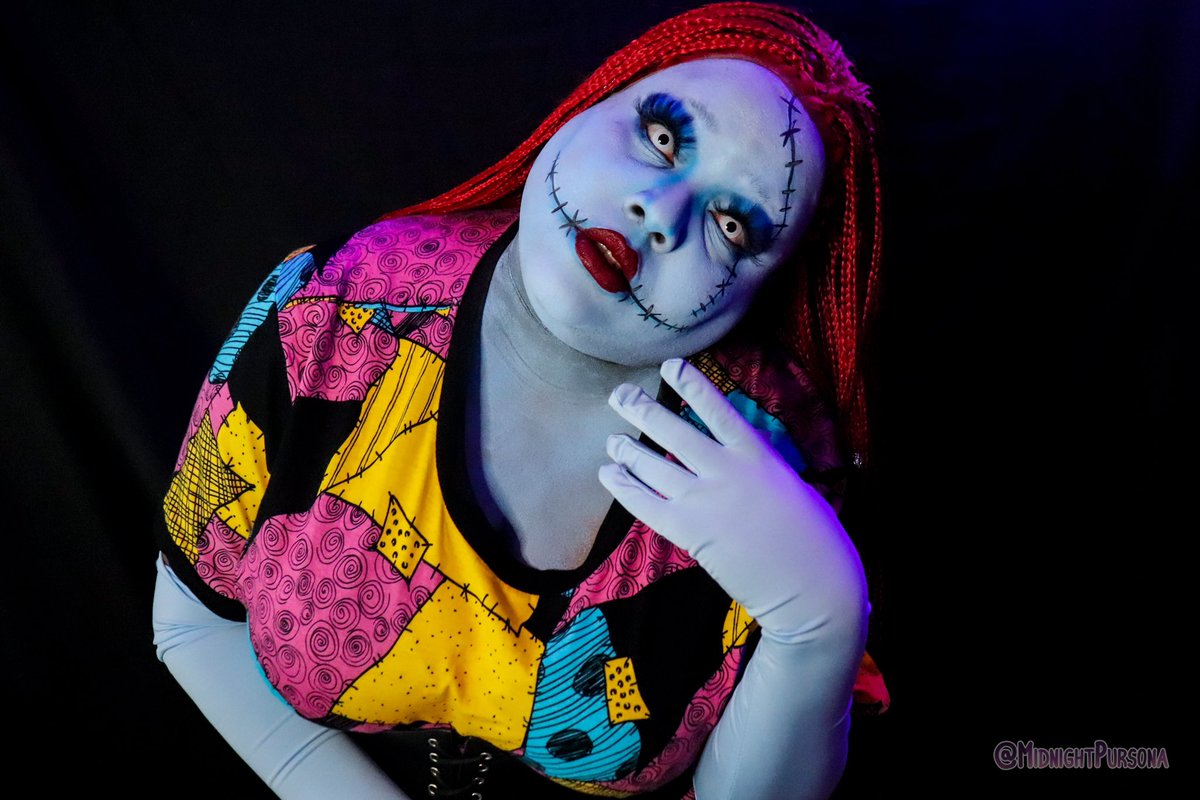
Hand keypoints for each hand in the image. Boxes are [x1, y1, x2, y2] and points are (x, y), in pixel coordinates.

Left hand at [599, 358, 866, 643]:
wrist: (812, 589)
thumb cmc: (815, 539)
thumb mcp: (792, 486)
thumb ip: (759, 466)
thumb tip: (735, 454)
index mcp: (758, 455)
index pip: (717, 409)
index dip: (691, 384)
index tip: (670, 365)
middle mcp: (726, 470)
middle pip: (672, 430)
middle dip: (641, 409)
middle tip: (619, 395)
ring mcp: (704, 500)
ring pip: (652, 464)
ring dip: (627, 449)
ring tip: (613, 439)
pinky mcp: (688, 532)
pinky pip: (644, 503)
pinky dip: (623, 486)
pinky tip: (607, 473)